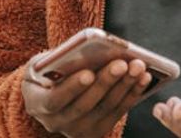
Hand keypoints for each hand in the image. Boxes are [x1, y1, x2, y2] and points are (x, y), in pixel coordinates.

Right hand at [22, 57, 152, 136]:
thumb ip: (55, 60)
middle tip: (122, 63)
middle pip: (84, 106)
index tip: (89, 73)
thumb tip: (84, 51)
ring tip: (138, 66)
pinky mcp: (96, 131)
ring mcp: (77, 130)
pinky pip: (117, 113)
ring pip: (104, 109)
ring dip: (124, 87)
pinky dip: (132, 94)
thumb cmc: (46, 70)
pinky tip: (144, 77)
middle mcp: (55, 123)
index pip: (54, 100)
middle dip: (105, 83)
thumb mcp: (41, 62)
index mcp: (36, 103)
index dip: (72, 88)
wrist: (49, 91)